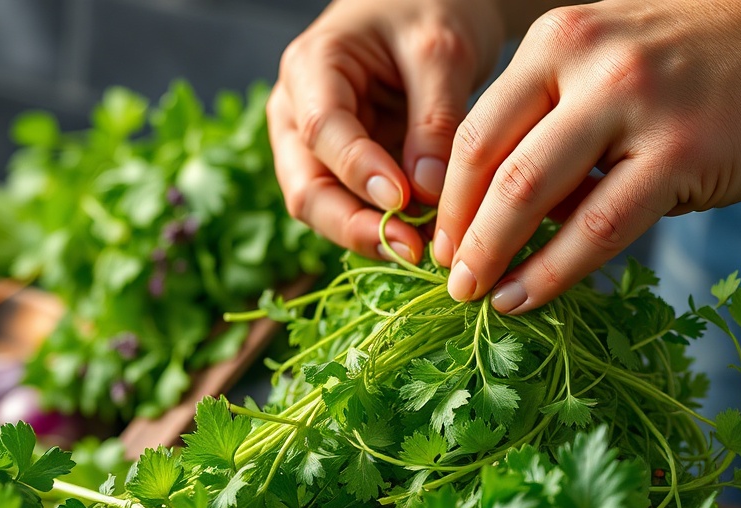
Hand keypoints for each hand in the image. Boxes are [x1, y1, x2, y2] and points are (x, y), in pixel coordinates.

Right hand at [266, 0, 507, 262]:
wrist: (427, 7)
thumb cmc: (430, 10)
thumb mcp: (442, 50)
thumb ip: (435, 119)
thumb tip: (427, 194)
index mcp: (311, 68)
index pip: (321, 130)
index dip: (359, 171)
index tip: (404, 201)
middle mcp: (298, 115)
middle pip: (306, 187)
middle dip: (354, 224)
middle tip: (412, 249)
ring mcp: (313, 149)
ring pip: (324, 209)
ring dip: (369, 235)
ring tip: (422, 250)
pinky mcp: (340, 171)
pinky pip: (351, 210)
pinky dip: (382, 229)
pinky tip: (421, 241)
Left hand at [433, 0, 740, 313]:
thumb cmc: (689, 63)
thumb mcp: (601, 65)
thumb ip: (548, 123)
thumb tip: (498, 212)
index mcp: (554, 42)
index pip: (475, 128)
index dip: (447, 196)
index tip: (435, 239)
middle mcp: (586, 63)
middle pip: (490, 162)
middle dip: (459, 231)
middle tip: (449, 277)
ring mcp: (635, 104)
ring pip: (533, 194)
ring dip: (494, 254)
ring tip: (475, 294)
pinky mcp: (684, 150)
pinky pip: (600, 226)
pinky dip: (555, 270)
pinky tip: (529, 297)